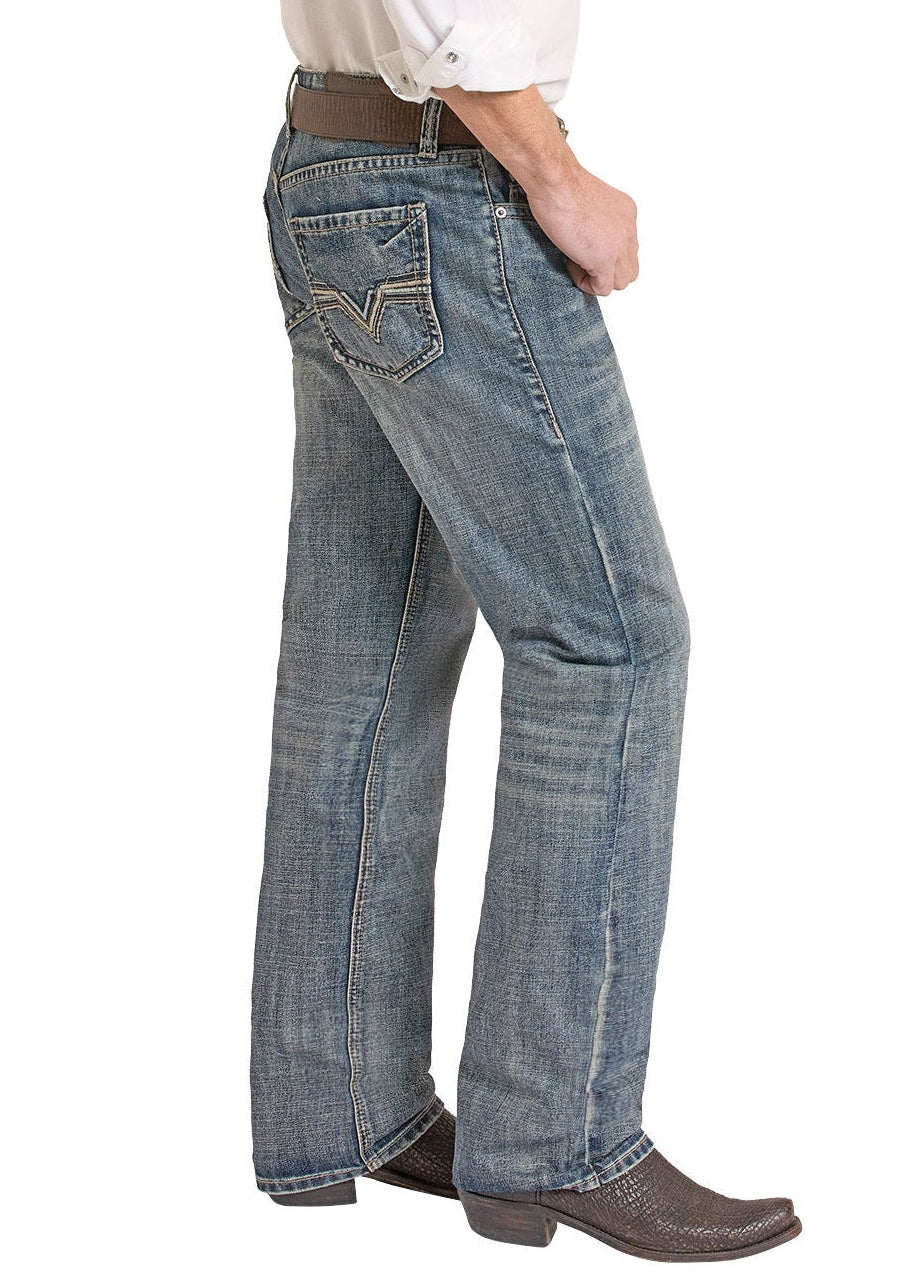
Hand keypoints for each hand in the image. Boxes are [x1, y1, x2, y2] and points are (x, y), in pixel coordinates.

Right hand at [526, 164, 638, 296]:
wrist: (556, 182)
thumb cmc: (560, 184)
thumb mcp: (589, 200)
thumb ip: (597, 221)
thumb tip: (587, 239)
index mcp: (627, 214)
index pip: (627, 248)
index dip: (606, 254)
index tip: (583, 243)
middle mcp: (628, 230)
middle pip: (629, 269)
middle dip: (606, 271)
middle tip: (581, 257)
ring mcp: (619, 246)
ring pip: (620, 282)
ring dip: (597, 278)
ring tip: (575, 260)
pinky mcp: (604, 260)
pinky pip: (602, 288)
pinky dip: (585, 283)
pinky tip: (570, 264)